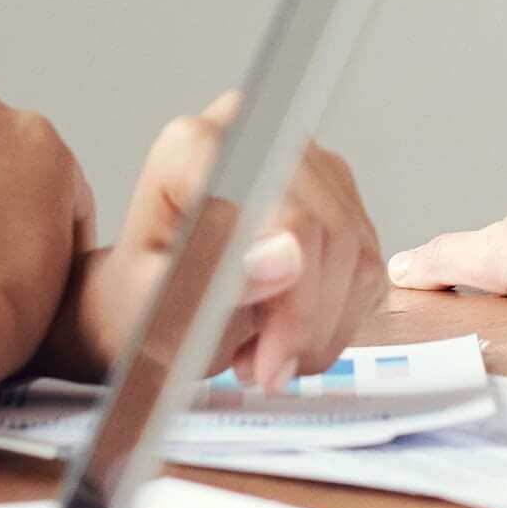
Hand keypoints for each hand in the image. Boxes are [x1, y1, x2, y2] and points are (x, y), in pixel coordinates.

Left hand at [47, 95, 392, 387]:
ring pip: (353, 253)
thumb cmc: (139, 302)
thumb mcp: (154, 303)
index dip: (290, 289)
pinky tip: (288, 337)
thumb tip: (284, 257)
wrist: (148, 308)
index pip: (280, 205)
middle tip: (268, 370)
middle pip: (323, 229)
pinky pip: (367, 267)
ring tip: (268, 357)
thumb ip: (213, 276)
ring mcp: (303, 163)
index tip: (270, 352)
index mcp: (196, 148)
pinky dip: (335, 321)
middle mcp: (256, 137)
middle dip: (304, 321)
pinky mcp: (337, 197)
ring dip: (319, 328)